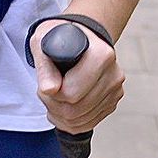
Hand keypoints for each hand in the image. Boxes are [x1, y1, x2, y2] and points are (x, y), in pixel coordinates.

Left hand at [30, 19, 124, 134]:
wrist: (78, 34)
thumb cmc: (59, 36)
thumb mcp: (42, 42)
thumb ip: (44, 66)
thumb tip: (49, 90)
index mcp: (100, 55)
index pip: (71, 93)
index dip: (51, 94)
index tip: (45, 84)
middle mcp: (113, 73)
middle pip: (77, 109)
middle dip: (54, 106)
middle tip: (45, 92)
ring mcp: (115, 89)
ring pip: (82, 120)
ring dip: (61, 115)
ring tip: (53, 98)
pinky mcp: (113, 100)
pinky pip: (89, 122)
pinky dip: (71, 121)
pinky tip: (63, 106)